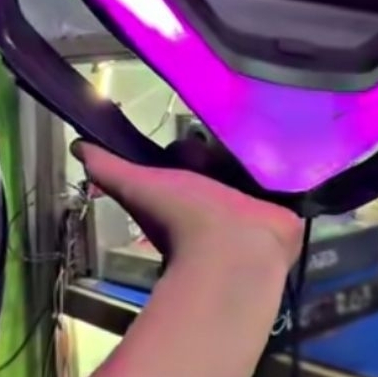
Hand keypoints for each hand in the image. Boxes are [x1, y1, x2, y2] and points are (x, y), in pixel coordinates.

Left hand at [72, 141, 303, 275]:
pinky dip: (294, 170)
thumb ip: (109, 169)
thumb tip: (77, 145)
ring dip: (264, 155)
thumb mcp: (139, 186)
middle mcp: (222, 199)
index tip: (198, 135)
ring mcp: (256, 208)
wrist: (232, 251)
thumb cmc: (183, 219)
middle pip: (229, 161)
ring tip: (274, 129)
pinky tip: (300, 148)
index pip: (196, 158)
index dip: (195, 148)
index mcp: (190, 193)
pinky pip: (290, 183)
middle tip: (240, 126)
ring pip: (260, 171)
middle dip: (232, 147)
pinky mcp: (286, 212)